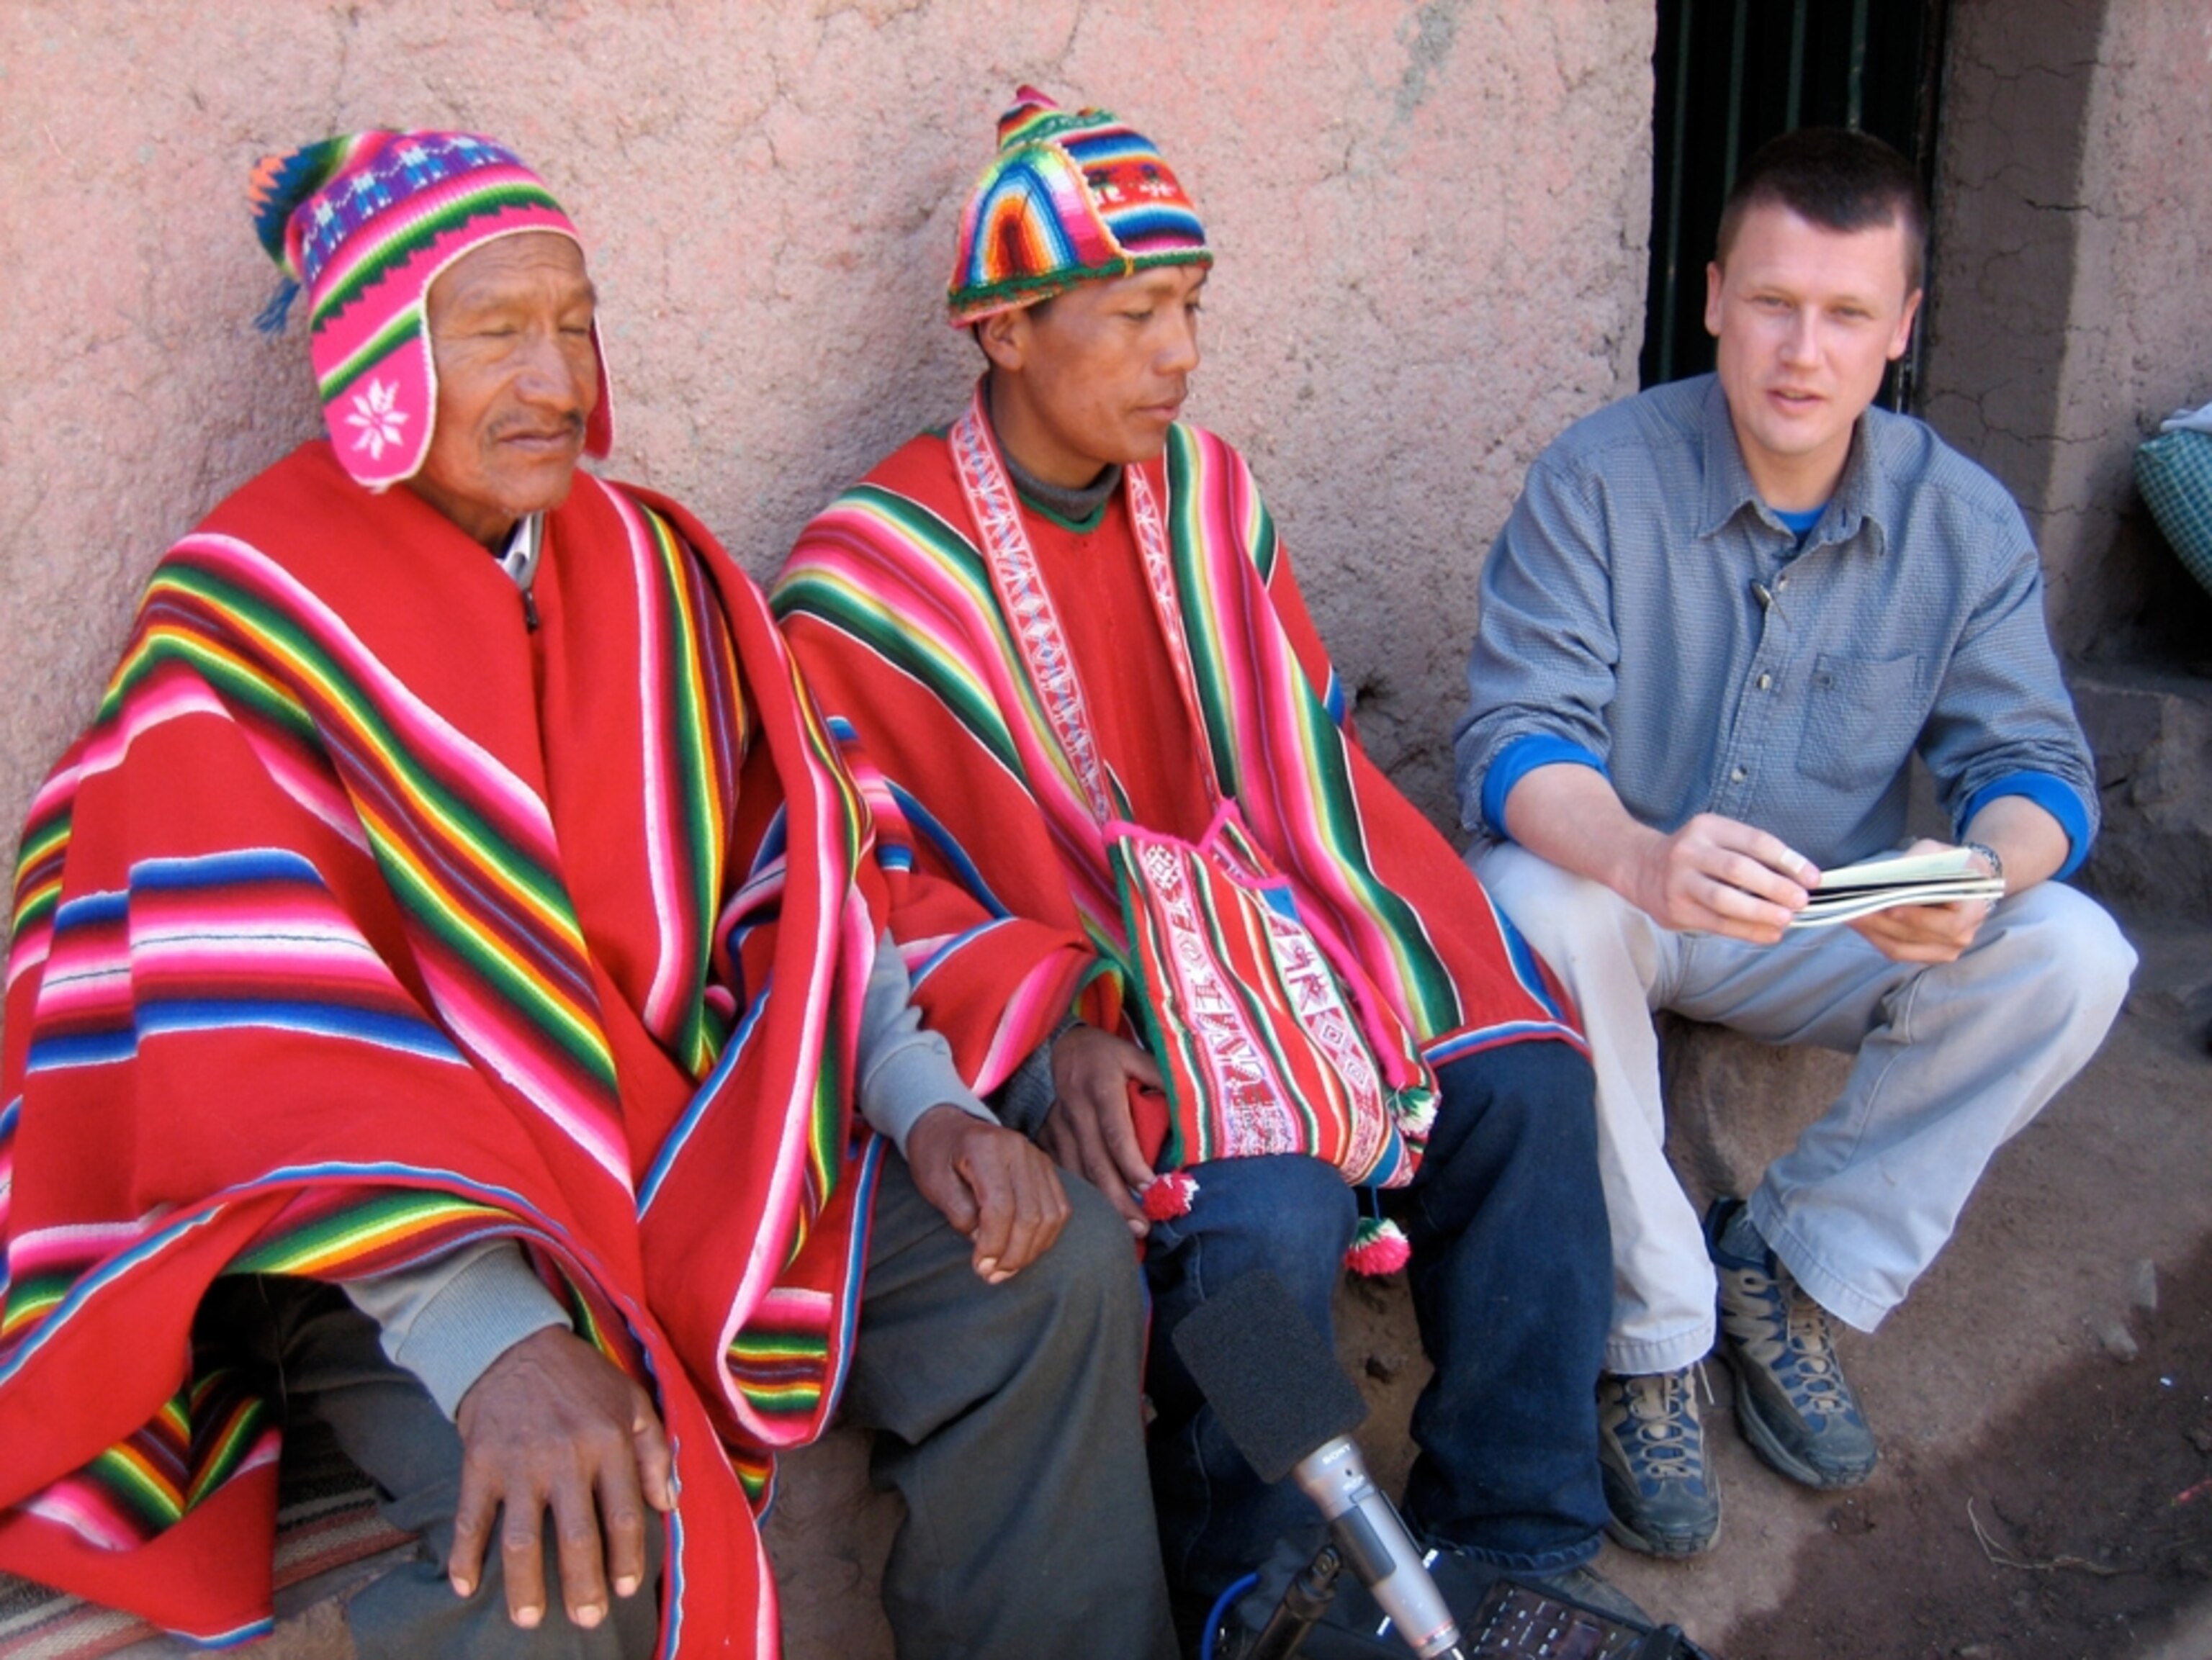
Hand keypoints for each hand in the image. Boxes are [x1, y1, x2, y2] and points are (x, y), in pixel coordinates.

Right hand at [449, 1327, 672, 1630]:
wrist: (513, 1343)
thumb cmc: (581, 1377)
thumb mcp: (632, 1400)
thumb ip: (655, 1451)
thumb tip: (668, 1504)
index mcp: (609, 1441)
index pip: (625, 1514)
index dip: (628, 1558)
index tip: (626, 1589)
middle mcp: (566, 1456)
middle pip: (577, 1537)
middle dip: (583, 1586)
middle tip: (587, 1620)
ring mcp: (519, 1462)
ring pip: (522, 1539)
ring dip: (524, 1585)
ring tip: (528, 1620)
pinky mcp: (479, 1463)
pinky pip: (470, 1519)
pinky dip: (464, 1555)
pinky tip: (465, 1586)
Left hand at [905, 1105, 1070, 1281]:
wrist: (949, 1125)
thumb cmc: (936, 1155)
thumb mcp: (934, 1183)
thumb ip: (959, 1212)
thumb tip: (985, 1242)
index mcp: (987, 1147)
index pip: (1001, 1206)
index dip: (993, 1243)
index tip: (979, 1267)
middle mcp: (1019, 1149)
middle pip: (1030, 1214)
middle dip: (1013, 1254)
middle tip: (991, 1276)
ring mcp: (1038, 1157)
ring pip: (1050, 1215)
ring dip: (1031, 1250)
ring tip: (1006, 1270)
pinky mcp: (1047, 1168)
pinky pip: (1059, 1209)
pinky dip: (1045, 1236)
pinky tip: (1023, 1251)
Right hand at [1041, 1024, 1163, 1235]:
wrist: (1060, 1044)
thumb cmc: (1105, 1053)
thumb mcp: (1135, 1054)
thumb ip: (1161, 1077)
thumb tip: (1191, 1108)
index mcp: (1100, 1087)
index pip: (1116, 1132)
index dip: (1131, 1163)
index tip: (1150, 1189)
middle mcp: (1076, 1109)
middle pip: (1095, 1161)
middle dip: (1117, 1199)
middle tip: (1141, 1228)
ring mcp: (1057, 1125)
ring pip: (1076, 1173)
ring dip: (1100, 1204)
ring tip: (1126, 1230)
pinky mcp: (1048, 1136)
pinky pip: (1063, 1172)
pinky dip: (1080, 1196)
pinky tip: (1098, 1215)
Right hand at [1622, 812, 1817, 943]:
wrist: (1640, 867)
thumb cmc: (1695, 856)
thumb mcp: (1717, 839)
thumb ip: (1751, 855)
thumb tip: (1799, 882)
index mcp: (1708, 827)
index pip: (1755, 841)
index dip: (1788, 860)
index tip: (1813, 878)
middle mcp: (1690, 851)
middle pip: (1739, 869)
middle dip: (1775, 887)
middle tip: (1802, 901)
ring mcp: (1680, 881)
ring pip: (1725, 899)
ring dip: (1760, 911)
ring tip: (1786, 919)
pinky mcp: (1676, 909)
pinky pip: (1717, 923)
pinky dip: (1747, 931)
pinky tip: (1769, 934)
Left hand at [1847, 838, 1994, 962]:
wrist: (1966, 882)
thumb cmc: (1951, 864)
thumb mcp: (1939, 852)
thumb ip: (1919, 861)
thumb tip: (1890, 874)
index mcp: (1973, 911)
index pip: (1946, 923)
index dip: (1916, 918)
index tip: (1888, 907)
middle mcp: (1962, 936)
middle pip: (1916, 937)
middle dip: (1882, 923)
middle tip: (1853, 909)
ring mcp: (1944, 950)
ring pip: (1901, 948)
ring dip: (1871, 932)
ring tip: (1847, 915)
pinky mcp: (1926, 954)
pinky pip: (1896, 951)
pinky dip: (1874, 937)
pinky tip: (1857, 923)